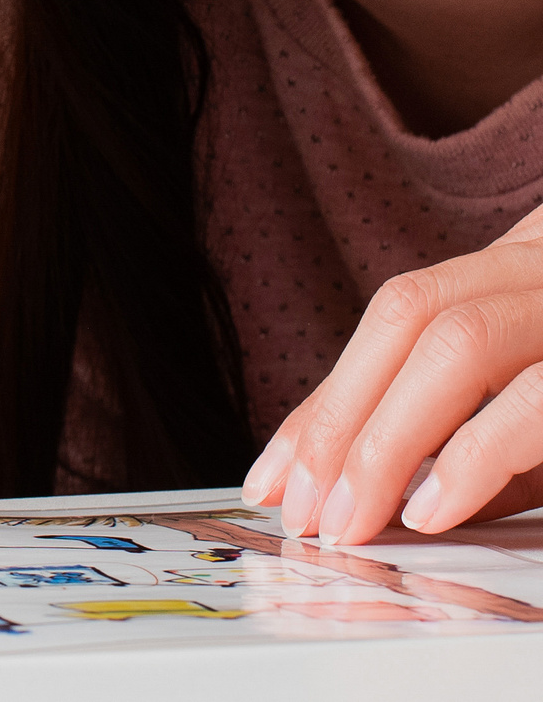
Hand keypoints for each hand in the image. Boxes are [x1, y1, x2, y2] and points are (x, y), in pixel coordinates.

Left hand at [243, 202, 542, 543]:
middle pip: (411, 316)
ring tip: (351, 520)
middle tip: (305, 513)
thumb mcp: (533, 417)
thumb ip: (452, 436)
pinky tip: (432, 508)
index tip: (274, 479)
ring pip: (459, 341)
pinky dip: (473, 455)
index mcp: (517, 270)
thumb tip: (344, 488)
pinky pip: (538, 397)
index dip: (327, 400)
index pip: (396, 317)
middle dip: (341, 420)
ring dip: (388, 439)